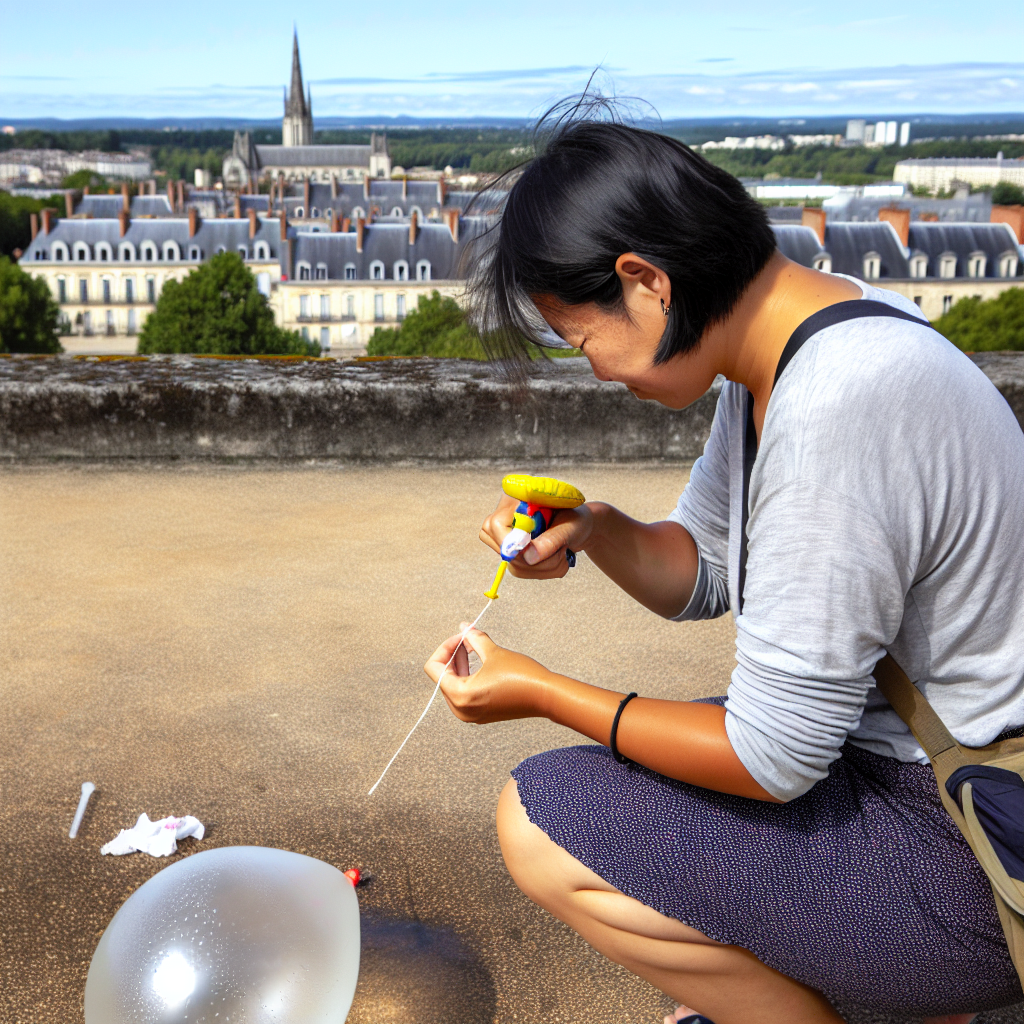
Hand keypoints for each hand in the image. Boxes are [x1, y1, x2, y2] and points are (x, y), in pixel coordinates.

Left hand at [423, 626, 550, 723]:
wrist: (546, 696)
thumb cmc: (522, 676)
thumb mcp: (493, 651)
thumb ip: (473, 638)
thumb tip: (464, 627)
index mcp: (460, 695)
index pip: (434, 668)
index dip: (446, 647)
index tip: (461, 637)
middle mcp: (461, 709)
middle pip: (442, 677)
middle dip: (453, 655)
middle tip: (468, 638)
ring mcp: (471, 714)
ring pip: (453, 685)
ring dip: (460, 664)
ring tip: (473, 647)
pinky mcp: (481, 714)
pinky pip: (465, 693)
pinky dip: (468, 676)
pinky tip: (479, 662)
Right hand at [479, 495, 599, 579]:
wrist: (579, 525)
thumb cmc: (575, 519)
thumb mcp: (569, 526)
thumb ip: (551, 539)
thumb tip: (528, 558)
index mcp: (516, 498)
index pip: (495, 525)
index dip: (513, 543)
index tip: (535, 553)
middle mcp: (504, 515)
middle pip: (504, 550)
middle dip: (538, 560)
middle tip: (562, 551)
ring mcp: (504, 535)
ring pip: (515, 565)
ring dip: (544, 566)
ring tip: (562, 552)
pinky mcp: (511, 551)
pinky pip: (521, 570)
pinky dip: (543, 570)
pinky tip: (555, 557)